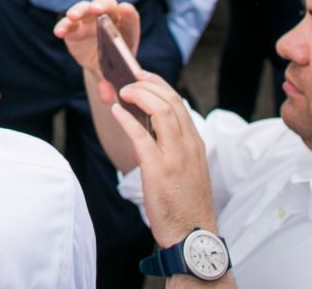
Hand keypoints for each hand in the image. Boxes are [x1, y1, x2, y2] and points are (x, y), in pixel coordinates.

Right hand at [54, 0, 141, 105]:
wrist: (102, 63)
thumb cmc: (114, 64)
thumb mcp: (114, 73)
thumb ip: (110, 83)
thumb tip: (107, 96)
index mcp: (126, 29)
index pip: (130, 16)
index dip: (128, 12)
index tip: (125, 10)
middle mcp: (108, 19)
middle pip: (107, 5)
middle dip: (102, 5)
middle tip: (96, 9)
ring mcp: (90, 20)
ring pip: (86, 8)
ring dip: (79, 10)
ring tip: (72, 16)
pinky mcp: (75, 27)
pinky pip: (69, 23)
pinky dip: (63, 25)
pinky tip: (59, 32)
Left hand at [110, 73, 218, 248]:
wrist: (192, 235)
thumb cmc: (185, 203)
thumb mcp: (186, 168)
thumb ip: (171, 146)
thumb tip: (145, 128)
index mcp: (195, 142)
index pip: (179, 102)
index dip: (159, 84)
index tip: (142, 76)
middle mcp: (188, 145)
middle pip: (170, 100)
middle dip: (147, 83)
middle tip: (129, 79)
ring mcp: (175, 156)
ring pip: (160, 111)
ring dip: (138, 95)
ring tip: (122, 92)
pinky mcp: (159, 170)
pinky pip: (141, 136)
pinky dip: (126, 120)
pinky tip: (116, 112)